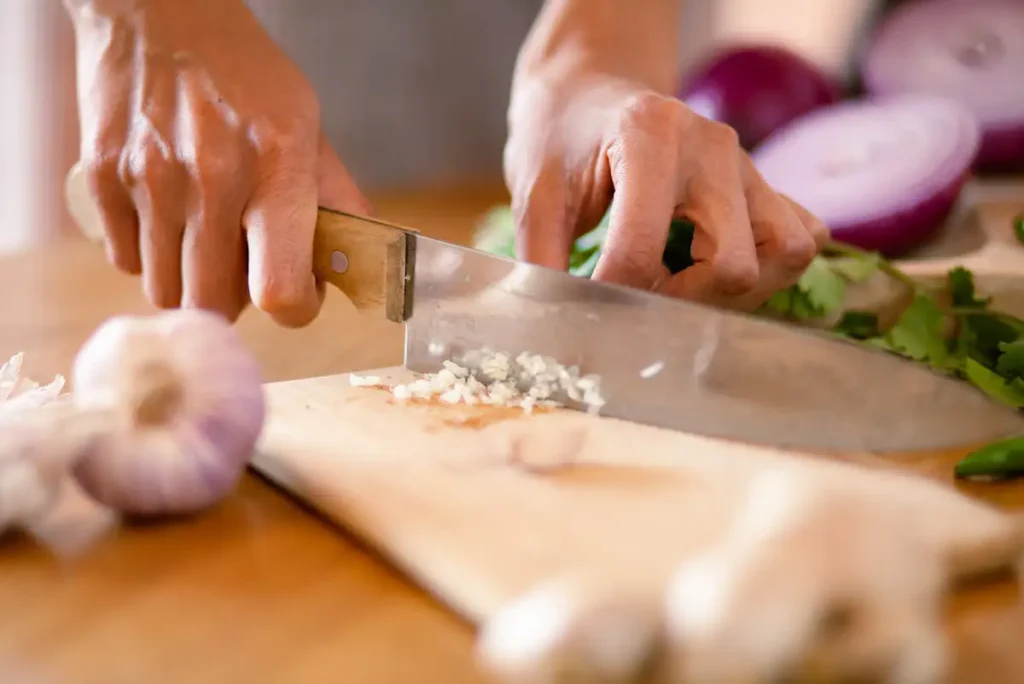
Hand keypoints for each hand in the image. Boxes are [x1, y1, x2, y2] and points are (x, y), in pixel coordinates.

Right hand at [66, 0, 369, 325]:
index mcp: (276, 168)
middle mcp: (210, 179)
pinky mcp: (101, 178)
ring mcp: (149, 181)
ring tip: (206, 239)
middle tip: (246, 269)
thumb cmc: (247, 76)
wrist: (160, 13)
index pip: (280, 292)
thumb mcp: (310, 128)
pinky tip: (169, 217)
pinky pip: (126, 261)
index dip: (294, 309)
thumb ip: (335, 202)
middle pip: (214, 305)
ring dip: (191, 282)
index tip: (296, 296)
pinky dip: (151, 255)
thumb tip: (354, 267)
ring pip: (166, 292)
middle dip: (238, 301)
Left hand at [504, 71, 828, 311]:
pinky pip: (803, 237)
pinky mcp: (765, 184)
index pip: (640, 248)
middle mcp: (714, 147)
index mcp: (650, 137)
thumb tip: (552, 324)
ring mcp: (748, 165)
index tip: (589, 308)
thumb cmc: (561, 138)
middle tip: (640, 305)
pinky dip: (771, 270)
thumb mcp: (534, 192)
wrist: (590, 92)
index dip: (611, 296)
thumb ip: (540, 257)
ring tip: (682, 291)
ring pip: (785, 253)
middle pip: (733, 265)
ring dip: (736, 292)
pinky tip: (715, 271)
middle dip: (683, 305)